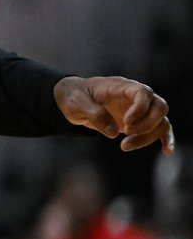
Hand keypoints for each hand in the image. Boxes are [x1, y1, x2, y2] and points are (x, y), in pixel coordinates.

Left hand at [54, 76, 173, 154]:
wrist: (73, 99)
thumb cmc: (74, 96)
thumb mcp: (76, 102)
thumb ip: (93, 113)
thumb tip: (113, 132)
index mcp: (122, 86)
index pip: (143, 93)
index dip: (140, 108)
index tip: (126, 123)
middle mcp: (135, 96)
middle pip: (159, 106)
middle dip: (147, 124)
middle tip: (126, 132)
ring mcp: (139, 109)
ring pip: (160, 120)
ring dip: (149, 136)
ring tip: (124, 146)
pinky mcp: (138, 122)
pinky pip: (159, 128)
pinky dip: (165, 139)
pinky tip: (166, 151)